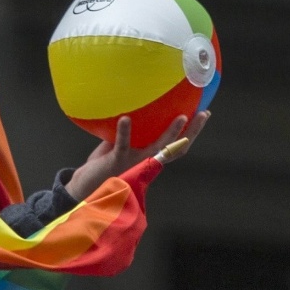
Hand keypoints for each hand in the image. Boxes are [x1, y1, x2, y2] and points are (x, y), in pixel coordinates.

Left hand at [65, 111, 209, 199]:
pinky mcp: (117, 161)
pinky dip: (124, 130)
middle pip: (176, 147)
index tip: (204, 114)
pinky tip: (125, 117)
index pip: (176, 146)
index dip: (192, 132)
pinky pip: (123, 144)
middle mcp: (146, 160)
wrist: (85, 185)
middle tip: (203, 114)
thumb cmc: (103, 163)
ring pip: (157, 147)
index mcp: (149, 157)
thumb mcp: (118, 143)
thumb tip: (134, 105)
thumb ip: (129, 130)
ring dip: (171, 133)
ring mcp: (134, 161)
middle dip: (192, 131)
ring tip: (180, 117)